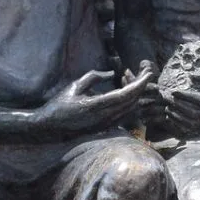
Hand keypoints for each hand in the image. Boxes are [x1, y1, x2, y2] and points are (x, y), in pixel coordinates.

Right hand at [30, 67, 154, 135]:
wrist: (50, 127)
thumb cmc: (60, 104)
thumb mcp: (75, 86)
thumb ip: (93, 77)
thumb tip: (111, 73)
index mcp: (96, 106)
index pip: (125, 95)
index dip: (139, 84)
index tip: (148, 74)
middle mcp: (104, 117)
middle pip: (131, 102)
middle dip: (141, 86)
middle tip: (146, 72)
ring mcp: (105, 124)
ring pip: (129, 108)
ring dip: (135, 93)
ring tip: (134, 77)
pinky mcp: (104, 127)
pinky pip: (123, 113)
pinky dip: (128, 101)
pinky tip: (126, 89)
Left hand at [158, 67, 199, 131]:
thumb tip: (190, 76)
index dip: (186, 96)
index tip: (174, 91)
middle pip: (195, 113)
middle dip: (179, 106)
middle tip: (167, 99)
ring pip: (194, 123)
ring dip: (179, 116)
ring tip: (168, 108)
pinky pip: (194, 129)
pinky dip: (182, 125)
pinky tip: (173, 118)